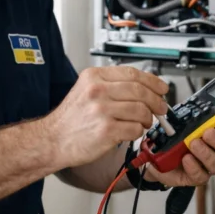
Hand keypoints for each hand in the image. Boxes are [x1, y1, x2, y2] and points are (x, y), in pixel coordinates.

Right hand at [43, 65, 169, 169]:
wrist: (52, 140)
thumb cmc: (71, 119)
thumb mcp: (86, 90)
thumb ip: (111, 85)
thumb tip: (144, 87)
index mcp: (94, 77)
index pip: (132, 73)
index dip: (152, 81)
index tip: (162, 88)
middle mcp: (97, 91)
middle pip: (140, 91)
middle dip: (156, 101)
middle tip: (161, 108)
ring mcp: (102, 111)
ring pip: (141, 110)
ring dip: (148, 119)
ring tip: (144, 122)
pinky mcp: (106, 131)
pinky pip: (135, 129)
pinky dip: (138, 132)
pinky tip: (132, 132)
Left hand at [143, 117, 214, 187]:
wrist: (154, 152)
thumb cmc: (171, 134)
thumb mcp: (182, 117)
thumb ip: (195, 111)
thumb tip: (199, 104)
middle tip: (207, 133)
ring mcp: (208, 164)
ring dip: (206, 153)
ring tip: (192, 144)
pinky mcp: (196, 176)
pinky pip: (201, 175)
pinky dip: (194, 166)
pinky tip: (186, 159)